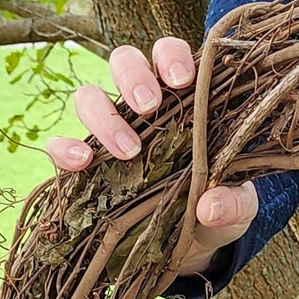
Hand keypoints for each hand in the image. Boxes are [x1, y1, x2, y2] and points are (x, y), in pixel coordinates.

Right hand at [46, 36, 259, 275]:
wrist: (195, 245)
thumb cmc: (219, 210)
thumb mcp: (239, 210)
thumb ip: (234, 203)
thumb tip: (210, 206)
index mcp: (182, 98)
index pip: (168, 53)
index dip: (170, 56)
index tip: (182, 80)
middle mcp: (142, 106)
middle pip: (123, 62)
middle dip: (133, 77)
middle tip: (150, 106)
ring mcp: (110, 131)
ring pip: (89, 96)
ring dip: (104, 115)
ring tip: (130, 149)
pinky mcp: (85, 163)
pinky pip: (60, 145)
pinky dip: (64, 148)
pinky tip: (83, 162)